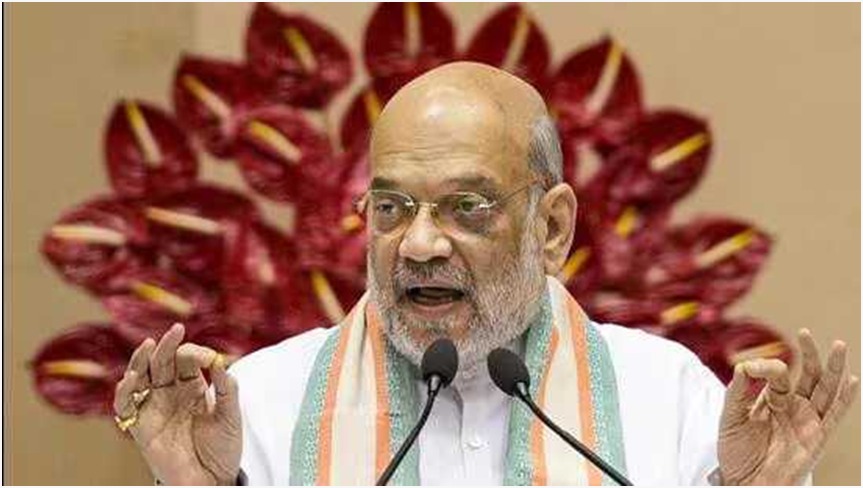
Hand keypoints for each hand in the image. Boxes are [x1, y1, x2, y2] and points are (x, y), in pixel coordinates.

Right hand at [113, 323, 241, 484]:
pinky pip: (125, 405)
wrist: (212, 481)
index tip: (208, 357)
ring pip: (141, 377)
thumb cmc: (223, 449)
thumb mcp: (231, 415)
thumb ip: (228, 389)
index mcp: (194, 387)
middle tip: (176, 330)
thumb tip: (220, 360)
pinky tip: (132, 377)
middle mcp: (171, 394)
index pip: (187, 360)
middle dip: (168, 345)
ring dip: (142, 360)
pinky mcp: (140, 426)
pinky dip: (124, 390)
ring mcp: (154, 408)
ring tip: (150, 345)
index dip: (194, 352)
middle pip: (163, 362)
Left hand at [718, 328, 858, 484]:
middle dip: (811, 354)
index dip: (768, 366)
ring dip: (834, 368)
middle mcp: (793, 408)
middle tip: (806, 333)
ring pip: (826, 390)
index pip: (779, 375)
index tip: (754, 368)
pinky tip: (852, 380)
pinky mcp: (817, 437)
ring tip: (840, 345)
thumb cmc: (737, 451)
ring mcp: (807, 422)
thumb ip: (737, 390)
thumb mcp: (731, 416)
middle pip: (809, 376)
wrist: (744, 482)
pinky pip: (834, 416)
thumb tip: (745, 364)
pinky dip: (845, 398)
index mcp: (773, 400)